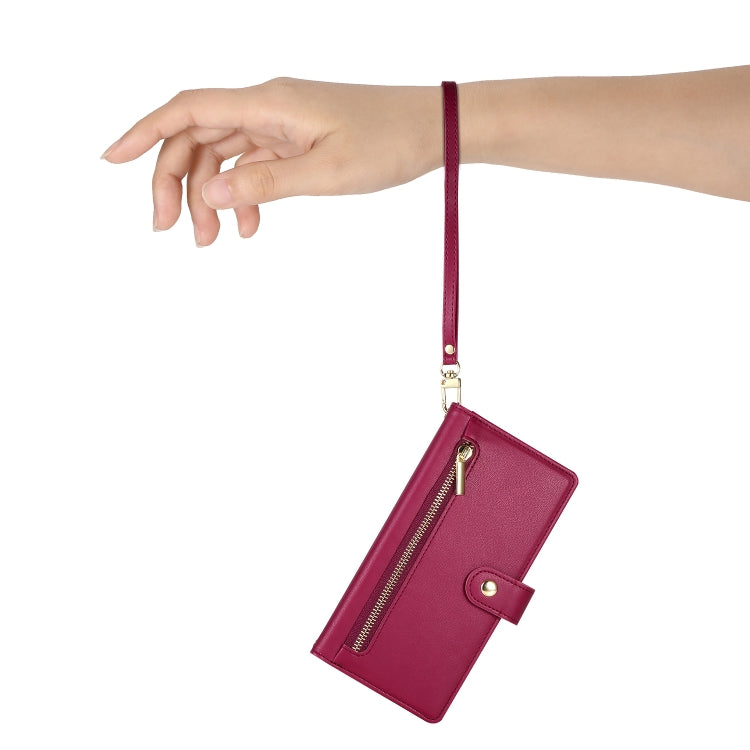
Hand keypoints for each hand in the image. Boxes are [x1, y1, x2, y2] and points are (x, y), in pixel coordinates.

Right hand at [101, 77, 442, 244]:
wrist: (434, 130)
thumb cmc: (390, 142)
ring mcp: (282, 125)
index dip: (144, 132)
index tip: (110, 160)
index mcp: (270, 103)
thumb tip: (209, 193)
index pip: (188, 108)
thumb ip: (267, 182)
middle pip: (198, 136)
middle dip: (176, 181)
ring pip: (224, 155)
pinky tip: (249, 227)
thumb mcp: (328, 171)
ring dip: (210, 195)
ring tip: (210, 241)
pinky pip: (254, 165)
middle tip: (169, 231)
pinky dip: (244, 195)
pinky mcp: (297, 141)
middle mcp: (268, 107)